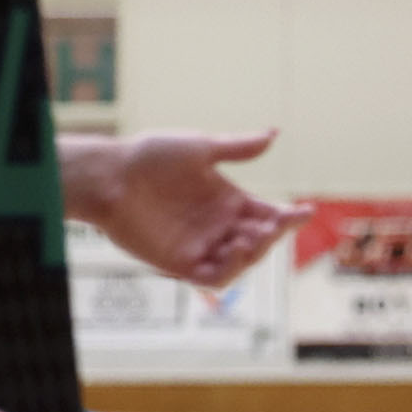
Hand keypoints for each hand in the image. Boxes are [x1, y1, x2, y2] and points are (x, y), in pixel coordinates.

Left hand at [70, 130, 310, 287]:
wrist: (107, 176)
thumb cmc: (149, 157)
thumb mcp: (199, 147)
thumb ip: (238, 147)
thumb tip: (275, 133)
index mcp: (229, 201)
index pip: (269, 214)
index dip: (290, 216)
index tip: (305, 211)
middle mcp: (219, 226)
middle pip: (262, 240)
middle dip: (273, 235)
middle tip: (273, 223)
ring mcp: (202, 247)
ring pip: (243, 261)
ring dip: (255, 253)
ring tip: (251, 238)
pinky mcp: (181, 265)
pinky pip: (215, 278)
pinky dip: (230, 270)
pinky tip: (233, 250)